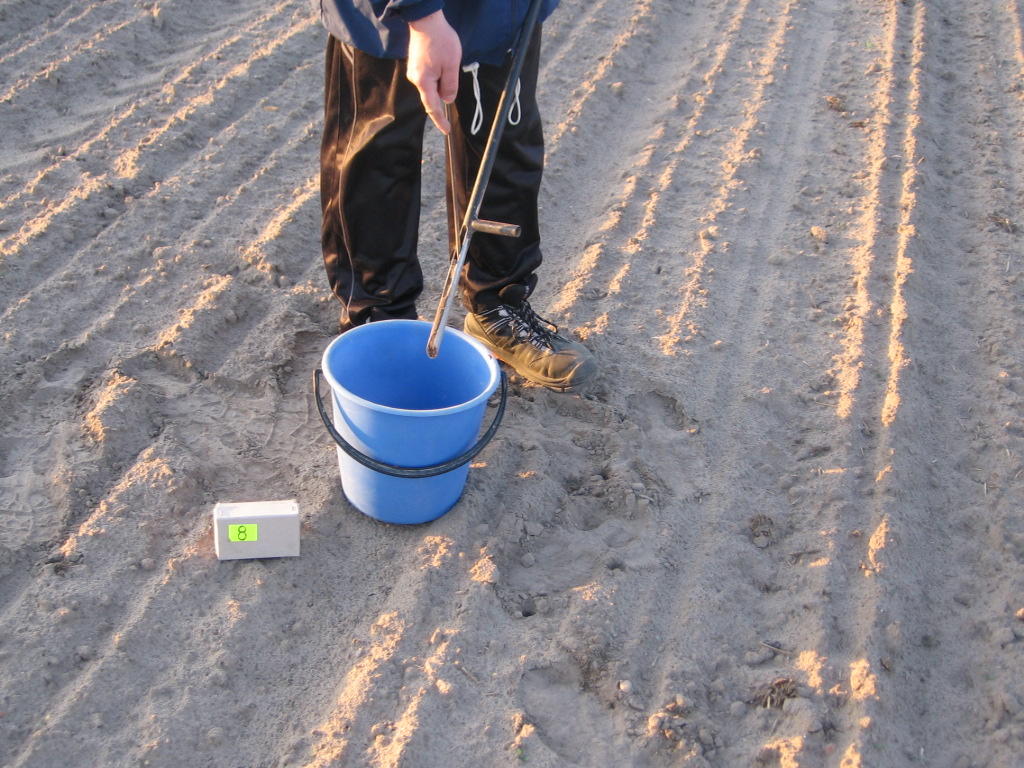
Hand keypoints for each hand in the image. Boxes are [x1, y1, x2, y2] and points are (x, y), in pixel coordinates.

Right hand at [406, 10, 460, 133]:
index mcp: (423, 82)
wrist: (426, 20)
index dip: (440, 120)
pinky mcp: (416, 65)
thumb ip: (450, 86)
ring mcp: (414, 71)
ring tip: (445, 58)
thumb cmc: (440, 41)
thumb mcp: (451, 65)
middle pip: (433, 94)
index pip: (433, 107)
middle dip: (444, 88)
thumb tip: (447, 100)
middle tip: (449, 66)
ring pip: (433, 84)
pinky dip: (438, 72)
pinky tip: (441, 57)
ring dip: (442, 76)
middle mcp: (415, 79)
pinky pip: (430, 76)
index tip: (446, 130)